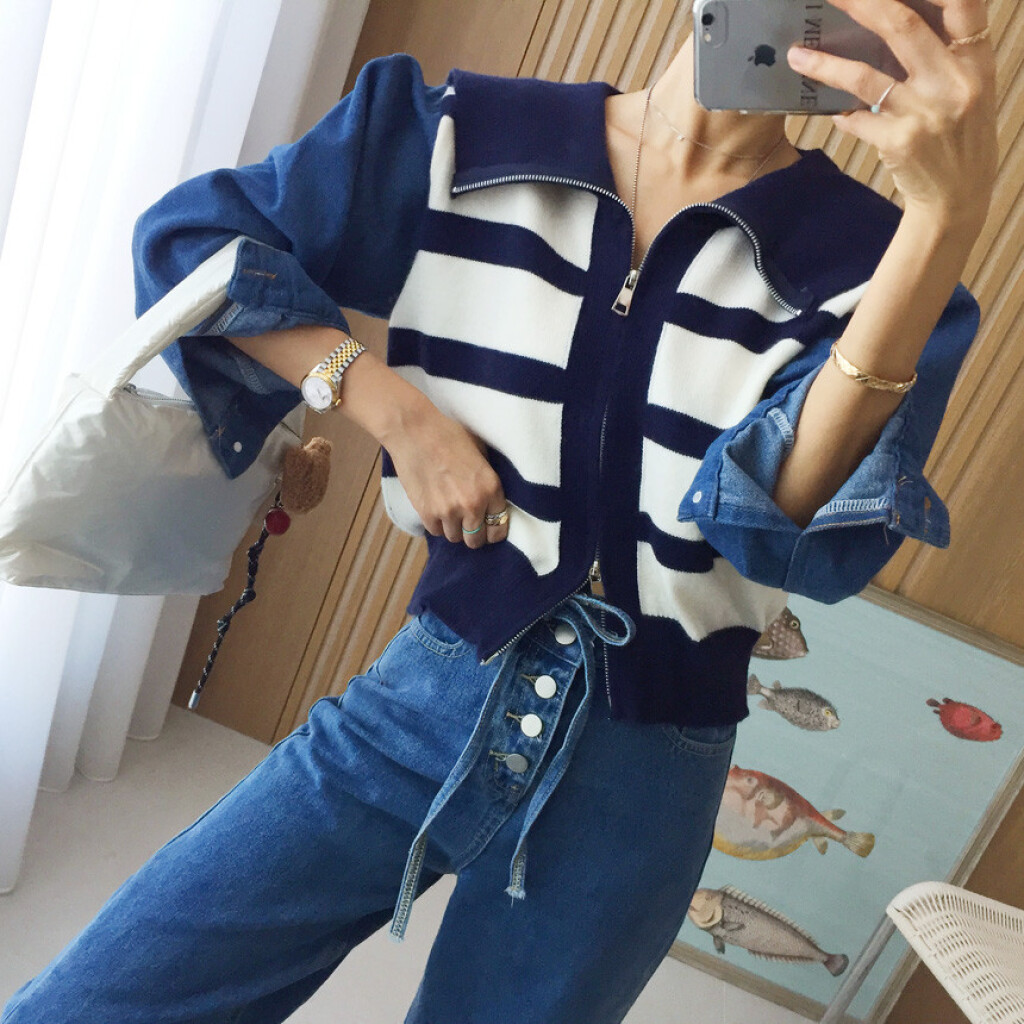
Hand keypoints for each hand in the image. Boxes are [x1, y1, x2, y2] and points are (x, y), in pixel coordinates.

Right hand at [383, 402, 508, 548]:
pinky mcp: (427, 513)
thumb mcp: (480, 452)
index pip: (499, 528)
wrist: (415, 431)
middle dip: (474, 534)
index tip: (489, 529)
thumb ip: (487, 478)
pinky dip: (438, 524)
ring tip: (451, 513)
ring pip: (455, 538)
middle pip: (476, 539)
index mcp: (490, 488)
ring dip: (454, 529)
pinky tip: (437, 510)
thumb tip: (491, 496)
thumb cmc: (449, 434)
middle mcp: (472, 504)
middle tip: (469, 524)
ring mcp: (448, 511)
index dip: (494, 531)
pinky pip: (436, 531)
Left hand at [787, 0, 996, 231]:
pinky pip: (856, 119)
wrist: (958, 197)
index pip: (962, 2)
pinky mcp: (899, 143)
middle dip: (860, 3)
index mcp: (974, 59)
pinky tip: (824, 107)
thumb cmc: (959, 136)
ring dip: (825, 65)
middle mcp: (953, 81)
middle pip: (901, 26)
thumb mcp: (969, 87)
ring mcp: (925, 113)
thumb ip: (944, 52)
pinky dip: (838, 112)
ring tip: (796, 55)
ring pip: (865, 77)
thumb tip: (892, 18)